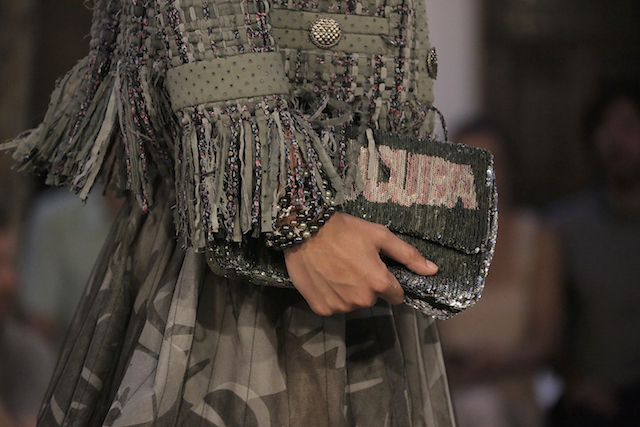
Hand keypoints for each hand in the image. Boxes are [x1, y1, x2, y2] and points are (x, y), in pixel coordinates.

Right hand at [283, 212, 437, 315]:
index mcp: (379, 283)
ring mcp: (340, 306)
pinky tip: (325, 277)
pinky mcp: (321, 308)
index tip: (377, 269)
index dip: (388, 282)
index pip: (396, 295)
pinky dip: (331, 295)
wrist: (306, 231)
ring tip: (337, 269)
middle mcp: (361, 299)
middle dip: (367, 285)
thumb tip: (432, 270)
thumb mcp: (380, 236)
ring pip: (352, 303)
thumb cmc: (345, 230)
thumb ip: (408, 255)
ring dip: (349, 291)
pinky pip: (333, 306)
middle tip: (354, 263)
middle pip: (372, 299)